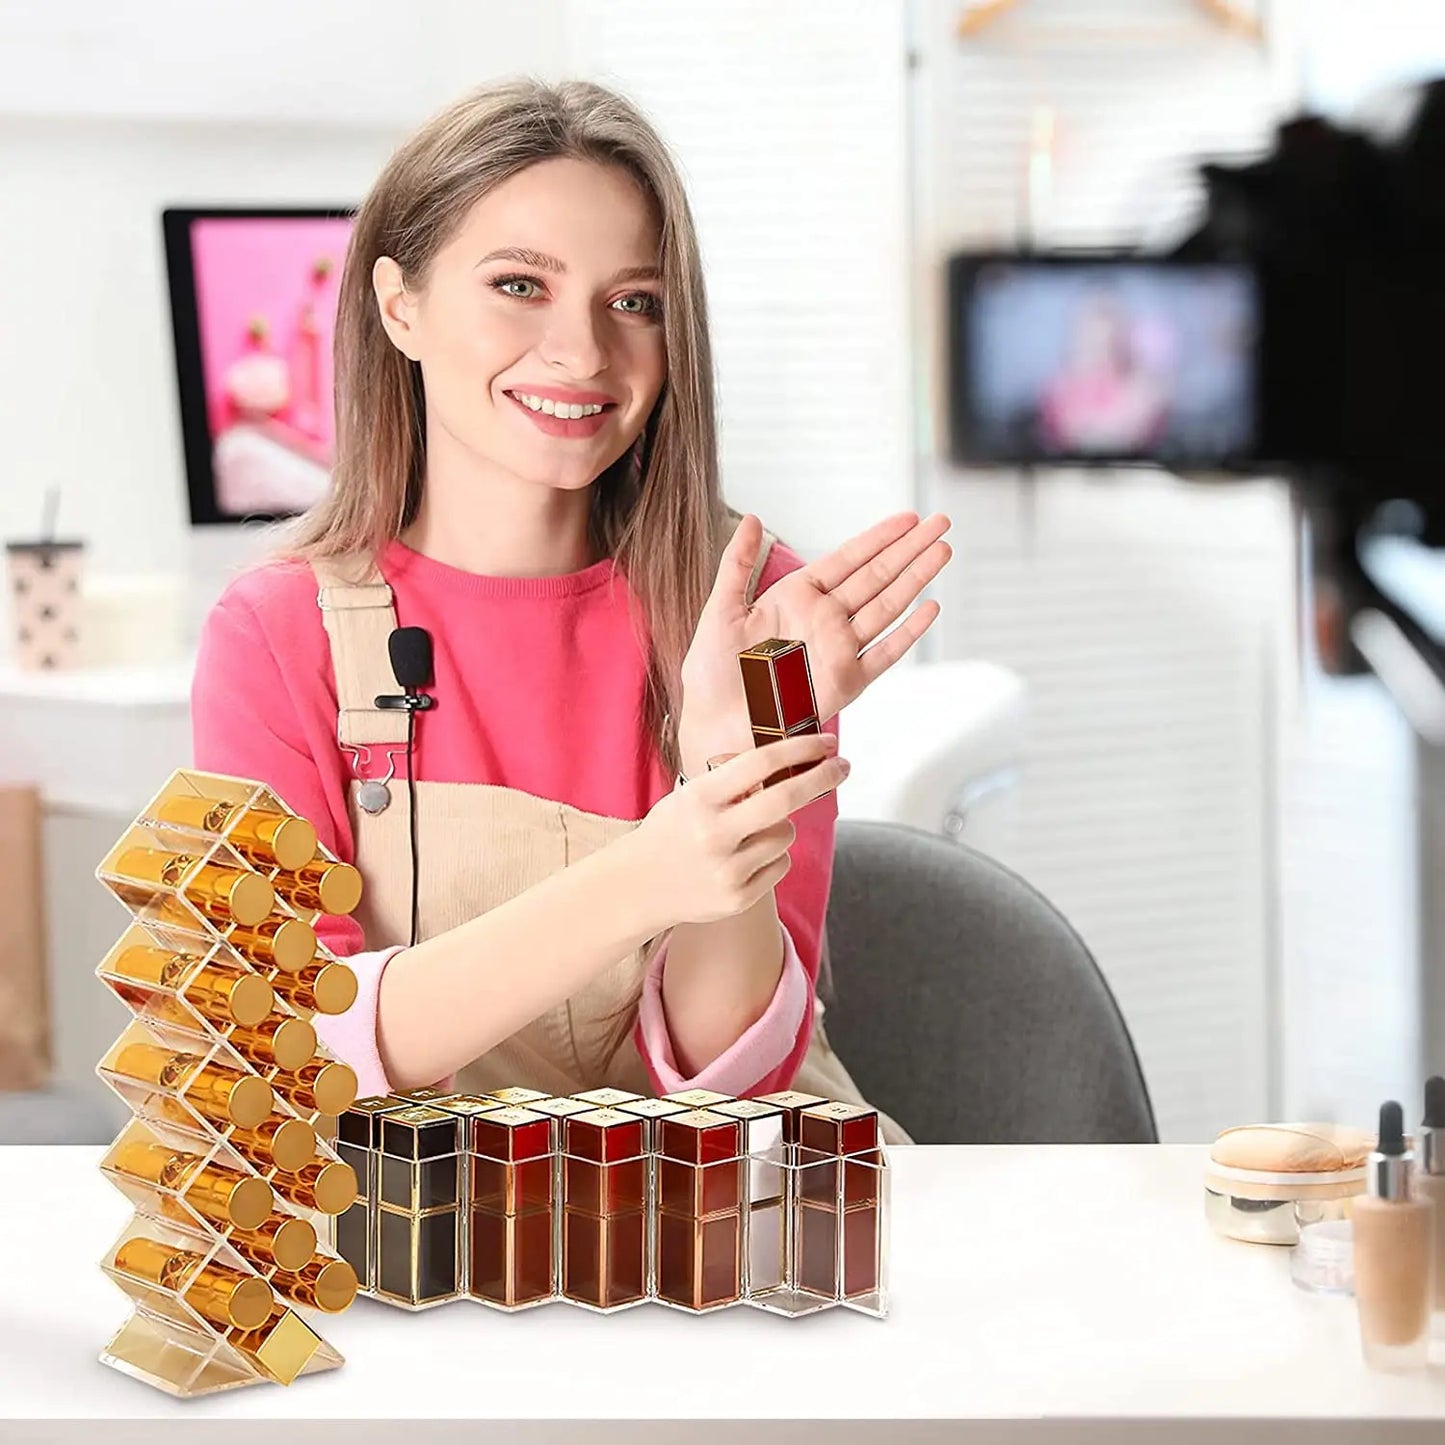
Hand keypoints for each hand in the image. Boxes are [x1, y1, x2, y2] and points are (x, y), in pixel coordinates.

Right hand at [629, 733, 847, 926]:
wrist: (637, 886)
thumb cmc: (673, 830)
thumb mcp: (690, 795)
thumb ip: (733, 780)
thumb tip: (791, 760)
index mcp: (699, 799)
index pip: (759, 763)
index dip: (799, 748)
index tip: (825, 741)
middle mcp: (712, 834)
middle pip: (785, 798)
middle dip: (821, 777)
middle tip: (843, 766)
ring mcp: (726, 870)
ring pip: (786, 834)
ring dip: (780, 826)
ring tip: (749, 833)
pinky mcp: (738, 898)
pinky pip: (780, 865)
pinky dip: (772, 857)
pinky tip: (744, 860)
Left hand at [677, 512, 951, 774]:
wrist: (715, 723)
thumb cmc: (713, 673)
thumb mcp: (721, 608)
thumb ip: (738, 563)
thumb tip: (751, 518)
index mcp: (796, 598)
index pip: (847, 559)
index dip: (878, 537)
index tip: (908, 517)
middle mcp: (823, 620)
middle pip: (877, 577)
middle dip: (910, 549)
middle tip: (941, 523)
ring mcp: (839, 650)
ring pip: (887, 607)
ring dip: (916, 579)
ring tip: (943, 551)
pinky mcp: (846, 683)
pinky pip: (884, 654)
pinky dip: (908, 633)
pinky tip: (930, 608)